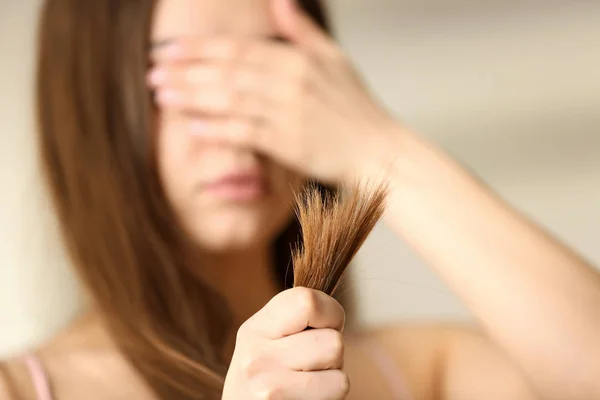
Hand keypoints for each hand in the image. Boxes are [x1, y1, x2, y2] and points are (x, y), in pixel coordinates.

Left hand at [148, 0, 398, 184]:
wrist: (377, 150)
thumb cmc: (355, 107)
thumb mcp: (334, 59)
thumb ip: (301, 30)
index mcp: (298, 59)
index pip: (238, 48)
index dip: (199, 48)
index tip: (168, 50)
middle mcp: (290, 82)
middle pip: (227, 71)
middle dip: (185, 71)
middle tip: (153, 72)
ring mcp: (289, 113)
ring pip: (231, 100)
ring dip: (192, 97)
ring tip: (161, 96)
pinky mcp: (290, 144)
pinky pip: (247, 133)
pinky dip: (219, 129)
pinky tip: (193, 128)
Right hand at [222, 287, 348, 398]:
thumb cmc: (271, 381)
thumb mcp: (271, 343)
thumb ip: (297, 319)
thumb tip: (335, 305)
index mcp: (255, 328)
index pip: (307, 301)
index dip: (331, 313)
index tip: (326, 326)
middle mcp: (254, 354)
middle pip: (332, 340)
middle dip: (332, 353)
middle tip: (311, 366)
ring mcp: (267, 385)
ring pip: (337, 366)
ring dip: (333, 376)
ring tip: (308, 384)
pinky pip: (338, 388)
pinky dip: (331, 397)